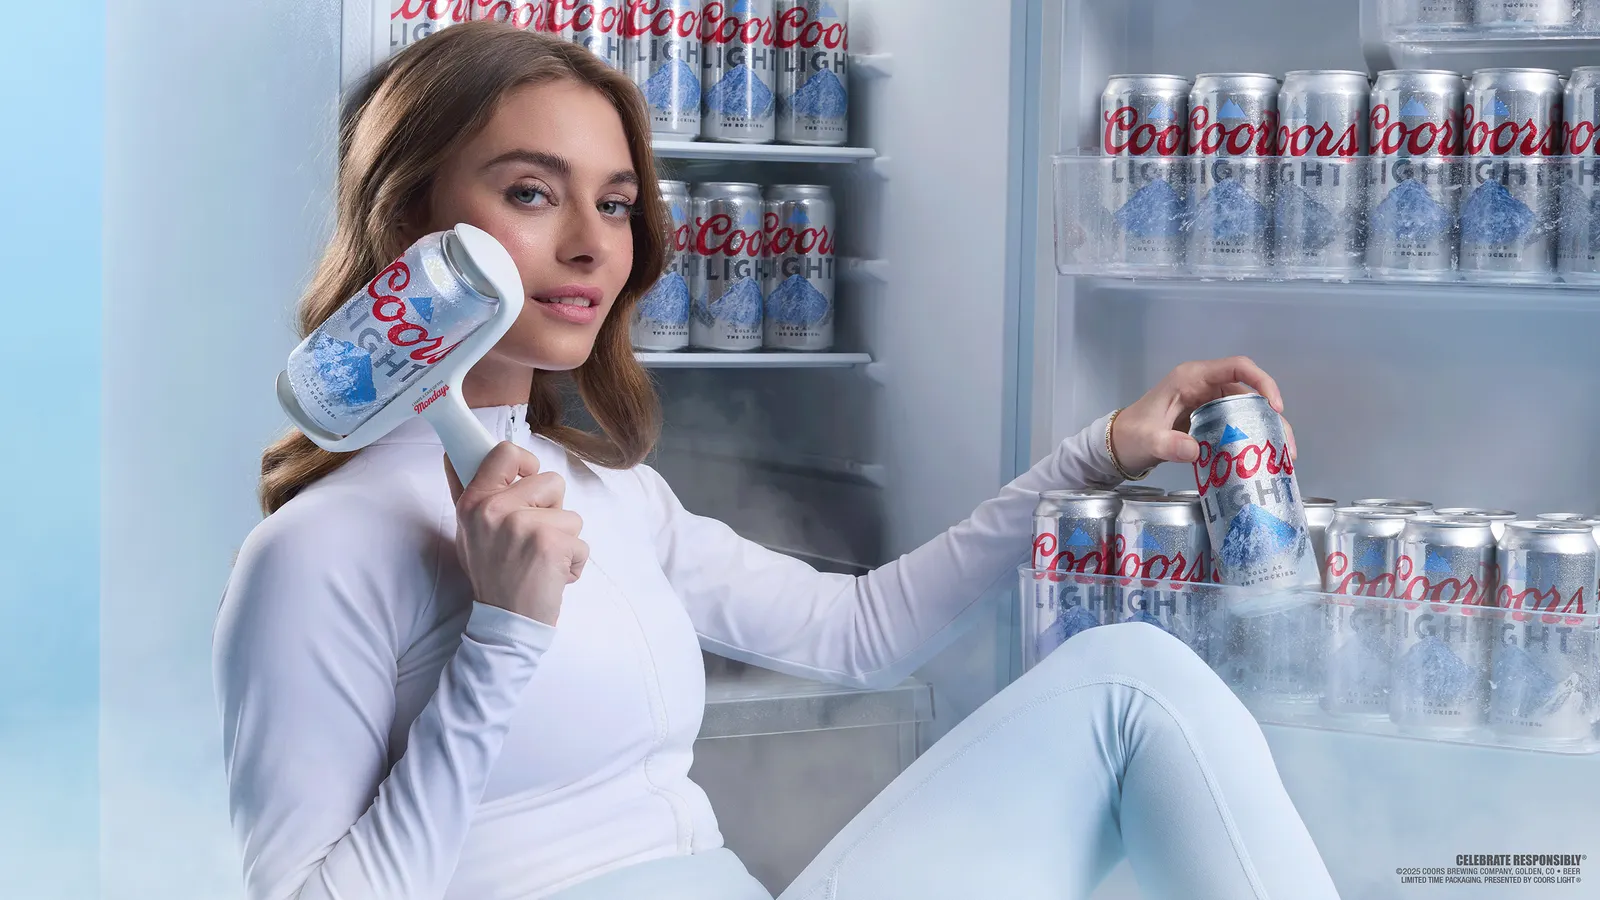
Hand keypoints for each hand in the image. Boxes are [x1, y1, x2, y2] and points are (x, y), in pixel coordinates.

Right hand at [445, 443, 587, 625]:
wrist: (505, 622)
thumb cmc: (492, 575)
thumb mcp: (468, 532)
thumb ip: (467, 493)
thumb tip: (453, 455)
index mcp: (474, 502)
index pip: (505, 453)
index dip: (526, 462)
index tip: (529, 478)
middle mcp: (494, 509)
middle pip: (552, 482)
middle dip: (553, 511)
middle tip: (532, 540)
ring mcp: (523, 525)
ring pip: (571, 514)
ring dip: (564, 540)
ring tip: (540, 560)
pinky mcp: (550, 544)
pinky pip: (581, 543)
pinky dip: (574, 563)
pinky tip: (552, 576)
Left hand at [1110, 355, 1294, 475]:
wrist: (1118, 446)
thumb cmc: (1131, 435)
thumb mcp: (1148, 441)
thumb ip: (1168, 444)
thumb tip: (1195, 451)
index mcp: (1192, 378)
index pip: (1237, 367)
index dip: (1262, 382)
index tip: (1275, 408)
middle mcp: (1204, 385)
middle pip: (1249, 393)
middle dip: (1271, 417)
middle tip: (1286, 447)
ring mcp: (1207, 402)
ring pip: (1247, 410)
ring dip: (1266, 431)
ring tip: (1282, 457)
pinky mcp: (1208, 419)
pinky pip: (1237, 424)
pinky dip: (1251, 440)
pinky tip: (1263, 460)